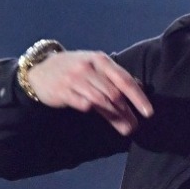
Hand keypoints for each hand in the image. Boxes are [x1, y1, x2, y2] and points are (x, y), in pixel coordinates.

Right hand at [26, 51, 152, 134]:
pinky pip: (83, 104)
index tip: (148, 112)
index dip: (138, 97)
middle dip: (127, 111)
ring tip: (126, 128)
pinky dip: (93, 110)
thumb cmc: (75, 69)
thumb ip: (116, 77)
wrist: (40, 70)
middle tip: (136, 126)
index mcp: (100, 60)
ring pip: (101, 100)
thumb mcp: (96, 67)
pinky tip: (101, 117)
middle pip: (114, 93)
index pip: (124, 79)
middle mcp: (88, 68)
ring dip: (115, 116)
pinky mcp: (62, 91)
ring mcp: (74, 79)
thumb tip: (141, 88)